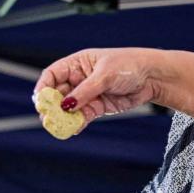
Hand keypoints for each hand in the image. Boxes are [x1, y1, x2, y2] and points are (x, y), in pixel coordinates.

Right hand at [36, 48, 168, 120]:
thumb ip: (85, 91)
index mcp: (78, 63)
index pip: (53, 74)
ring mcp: (89, 93)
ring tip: (58, 127)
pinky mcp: (98, 106)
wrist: (153, 77)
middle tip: (47, 117)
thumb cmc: (130, 65)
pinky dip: (77, 123)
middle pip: (58, 93)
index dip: (44, 86)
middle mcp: (80, 78)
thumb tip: (66, 105)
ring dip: (63, 117)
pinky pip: (83, 116)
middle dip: (52, 106)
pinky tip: (73, 129)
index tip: (40, 100)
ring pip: (70, 108)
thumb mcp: (105, 76)